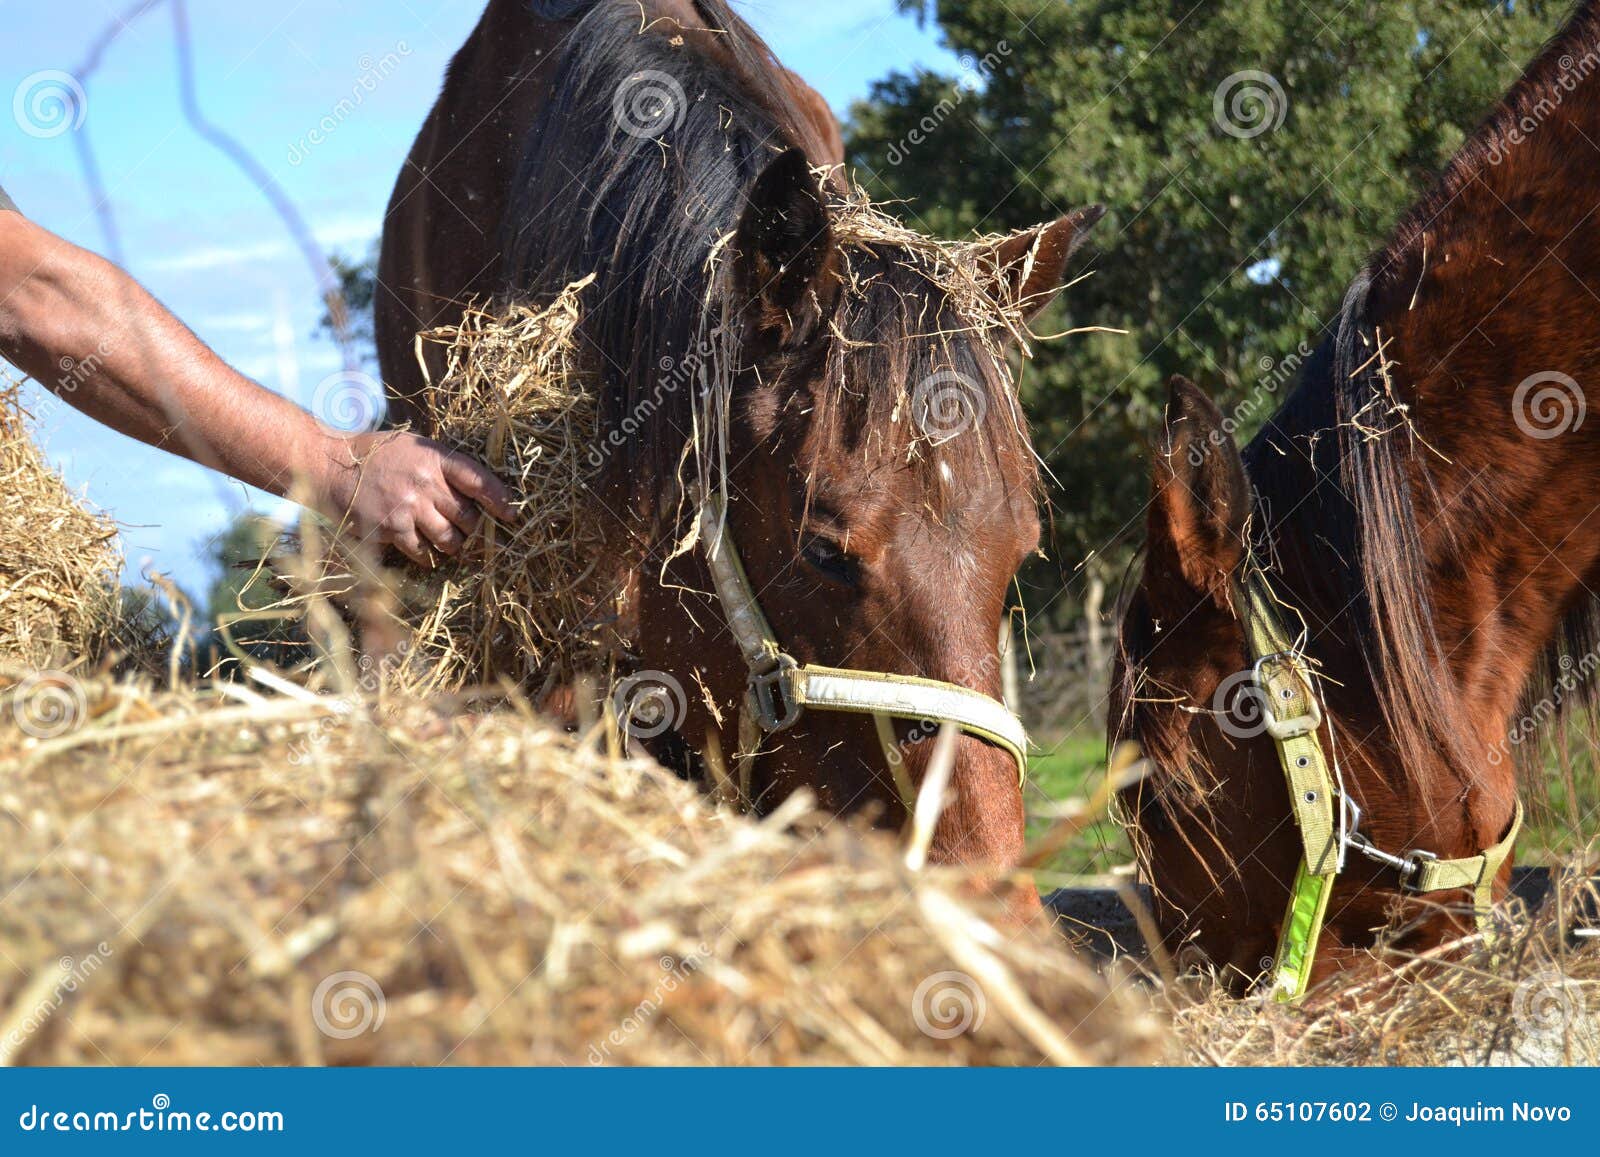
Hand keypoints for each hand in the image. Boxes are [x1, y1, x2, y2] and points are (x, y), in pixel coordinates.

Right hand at [318, 430, 515, 564]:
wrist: (332, 464)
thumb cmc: (378, 454)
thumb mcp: (415, 447)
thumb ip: (443, 466)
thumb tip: (477, 492)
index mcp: (435, 458)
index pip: (478, 480)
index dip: (499, 499)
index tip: (511, 514)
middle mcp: (425, 483)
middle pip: (468, 517)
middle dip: (473, 528)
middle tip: (468, 529)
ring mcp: (408, 508)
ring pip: (449, 539)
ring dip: (454, 544)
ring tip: (449, 541)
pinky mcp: (391, 529)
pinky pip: (422, 551)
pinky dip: (427, 554)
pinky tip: (422, 547)